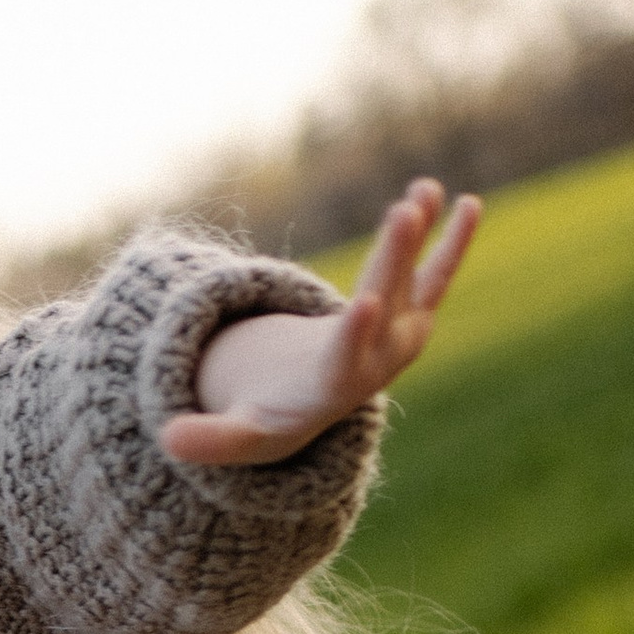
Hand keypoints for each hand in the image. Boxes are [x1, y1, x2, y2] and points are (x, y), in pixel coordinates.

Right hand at [160, 178, 480, 469]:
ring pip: (417, 282)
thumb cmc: (273, 415)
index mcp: (337, 386)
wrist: (318, 409)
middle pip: (387, 303)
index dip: (355, 334)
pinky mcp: (413, 313)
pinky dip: (449, 240)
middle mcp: (380, 359)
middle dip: (395, 258)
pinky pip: (437, 275)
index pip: (347, 359)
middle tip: (404, 212)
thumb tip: (167, 442)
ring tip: (427, 192)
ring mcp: (401, 334)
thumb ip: (209, 440)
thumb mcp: (241, 434)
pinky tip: (466, 202)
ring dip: (425, 238)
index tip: (364, 303)